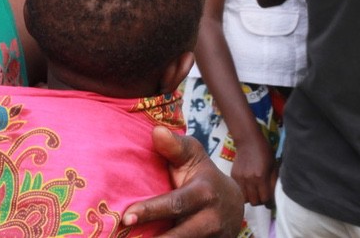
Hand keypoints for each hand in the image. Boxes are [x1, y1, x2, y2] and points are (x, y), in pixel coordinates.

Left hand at [123, 127, 243, 237]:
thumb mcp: (192, 155)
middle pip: (180, 234)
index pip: (175, 204)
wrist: (233, 203)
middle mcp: (211, 219)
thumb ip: (174, 146)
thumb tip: (156, 131)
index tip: (126, 217)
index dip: (150, 211)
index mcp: (204, 193)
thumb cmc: (201, 174)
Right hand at [229, 132, 276, 206]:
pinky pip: (238, 190)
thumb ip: (273, 181)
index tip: (270, 198)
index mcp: (260, 177)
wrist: (247, 140)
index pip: (265, 199)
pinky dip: (243, 191)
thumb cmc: (264, 151)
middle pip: (254, 202)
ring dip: (250, 198)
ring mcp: (239, 178)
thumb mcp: (273, 165)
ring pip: (244, 199)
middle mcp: (249, 180)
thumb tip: (274, 195)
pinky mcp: (233, 175)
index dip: (269, 201)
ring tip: (254, 192)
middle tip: (262, 195)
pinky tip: (247, 186)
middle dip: (260, 201)